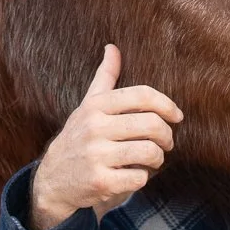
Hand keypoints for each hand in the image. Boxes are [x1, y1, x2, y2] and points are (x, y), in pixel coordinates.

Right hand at [29, 45, 183, 229]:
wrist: (52, 180)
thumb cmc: (78, 138)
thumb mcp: (87, 106)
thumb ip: (105, 78)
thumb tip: (113, 47)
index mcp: (95, 106)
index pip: (142, 95)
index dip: (167, 105)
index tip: (177, 116)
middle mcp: (94, 128)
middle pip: (152, 124)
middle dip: (167, 135)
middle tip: (166, 142)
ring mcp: (96, 156)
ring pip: (150, 152)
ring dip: (158, 158)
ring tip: (153, 159)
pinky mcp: (101, 182)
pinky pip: (139, 178)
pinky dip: (142, 178)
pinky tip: (133, 175)